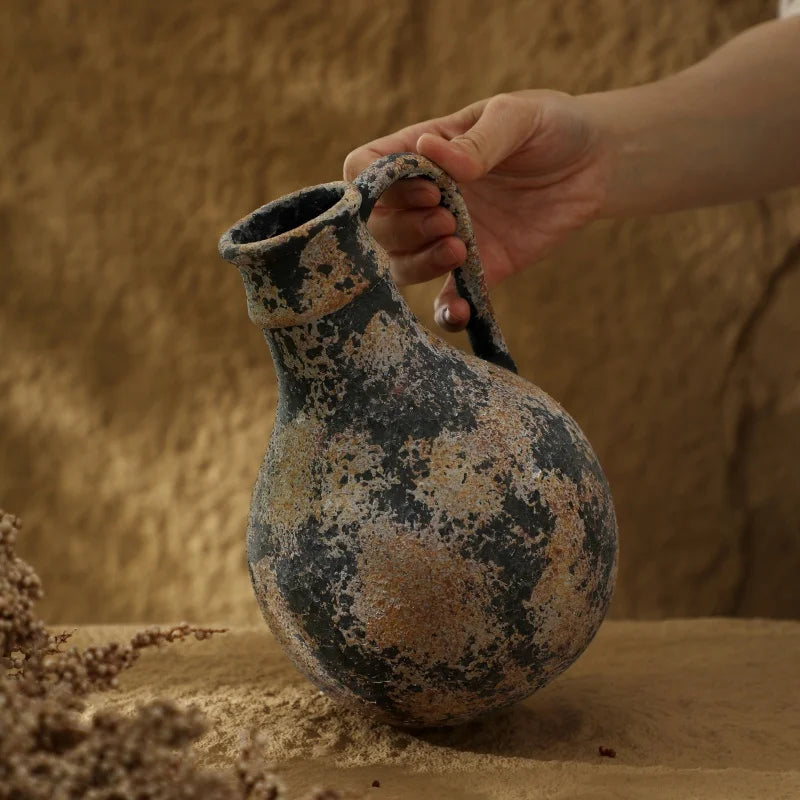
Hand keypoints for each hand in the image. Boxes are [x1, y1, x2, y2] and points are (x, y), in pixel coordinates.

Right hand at [343, 90, 608, 330]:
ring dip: (419, 264)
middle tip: (449, 218)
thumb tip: (428, 152)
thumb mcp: (517, 117)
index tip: (429, 187)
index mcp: (419, 153)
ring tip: (460, 247)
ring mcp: (446, 237)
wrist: (595, 163)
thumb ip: (477, 141)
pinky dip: (447, 313)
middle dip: (405, 228)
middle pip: (377, 227)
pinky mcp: (477, 268)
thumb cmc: (548, 126)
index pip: (363, 171)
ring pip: (401, 266)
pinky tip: (461, 312)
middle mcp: (423, 199)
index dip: (380, 187)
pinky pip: (447, 300)